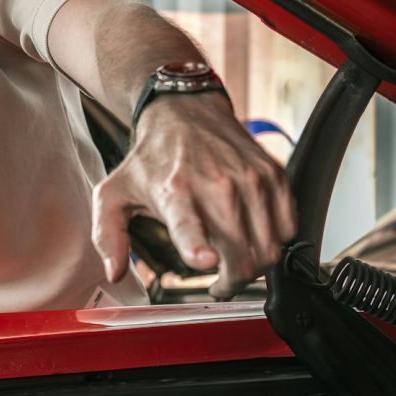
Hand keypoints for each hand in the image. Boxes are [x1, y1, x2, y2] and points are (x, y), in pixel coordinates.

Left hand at [91, 91, 296, 298]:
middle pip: (241, 255)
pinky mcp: (273, 175)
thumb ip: (107, 236)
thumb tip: (114, 273)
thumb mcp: (114, 193)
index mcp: (174, 191)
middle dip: (232, 282)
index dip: (198, 248)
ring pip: (269, 248)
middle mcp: (216, 184)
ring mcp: (250, 180)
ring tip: (234, 260)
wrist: (185, 112)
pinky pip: (288, 228)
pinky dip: (273, 242)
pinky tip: (252, 235)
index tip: (205, 262)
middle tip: (219, 283)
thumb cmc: (150, 158)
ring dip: (254, 266)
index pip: (189, 224)